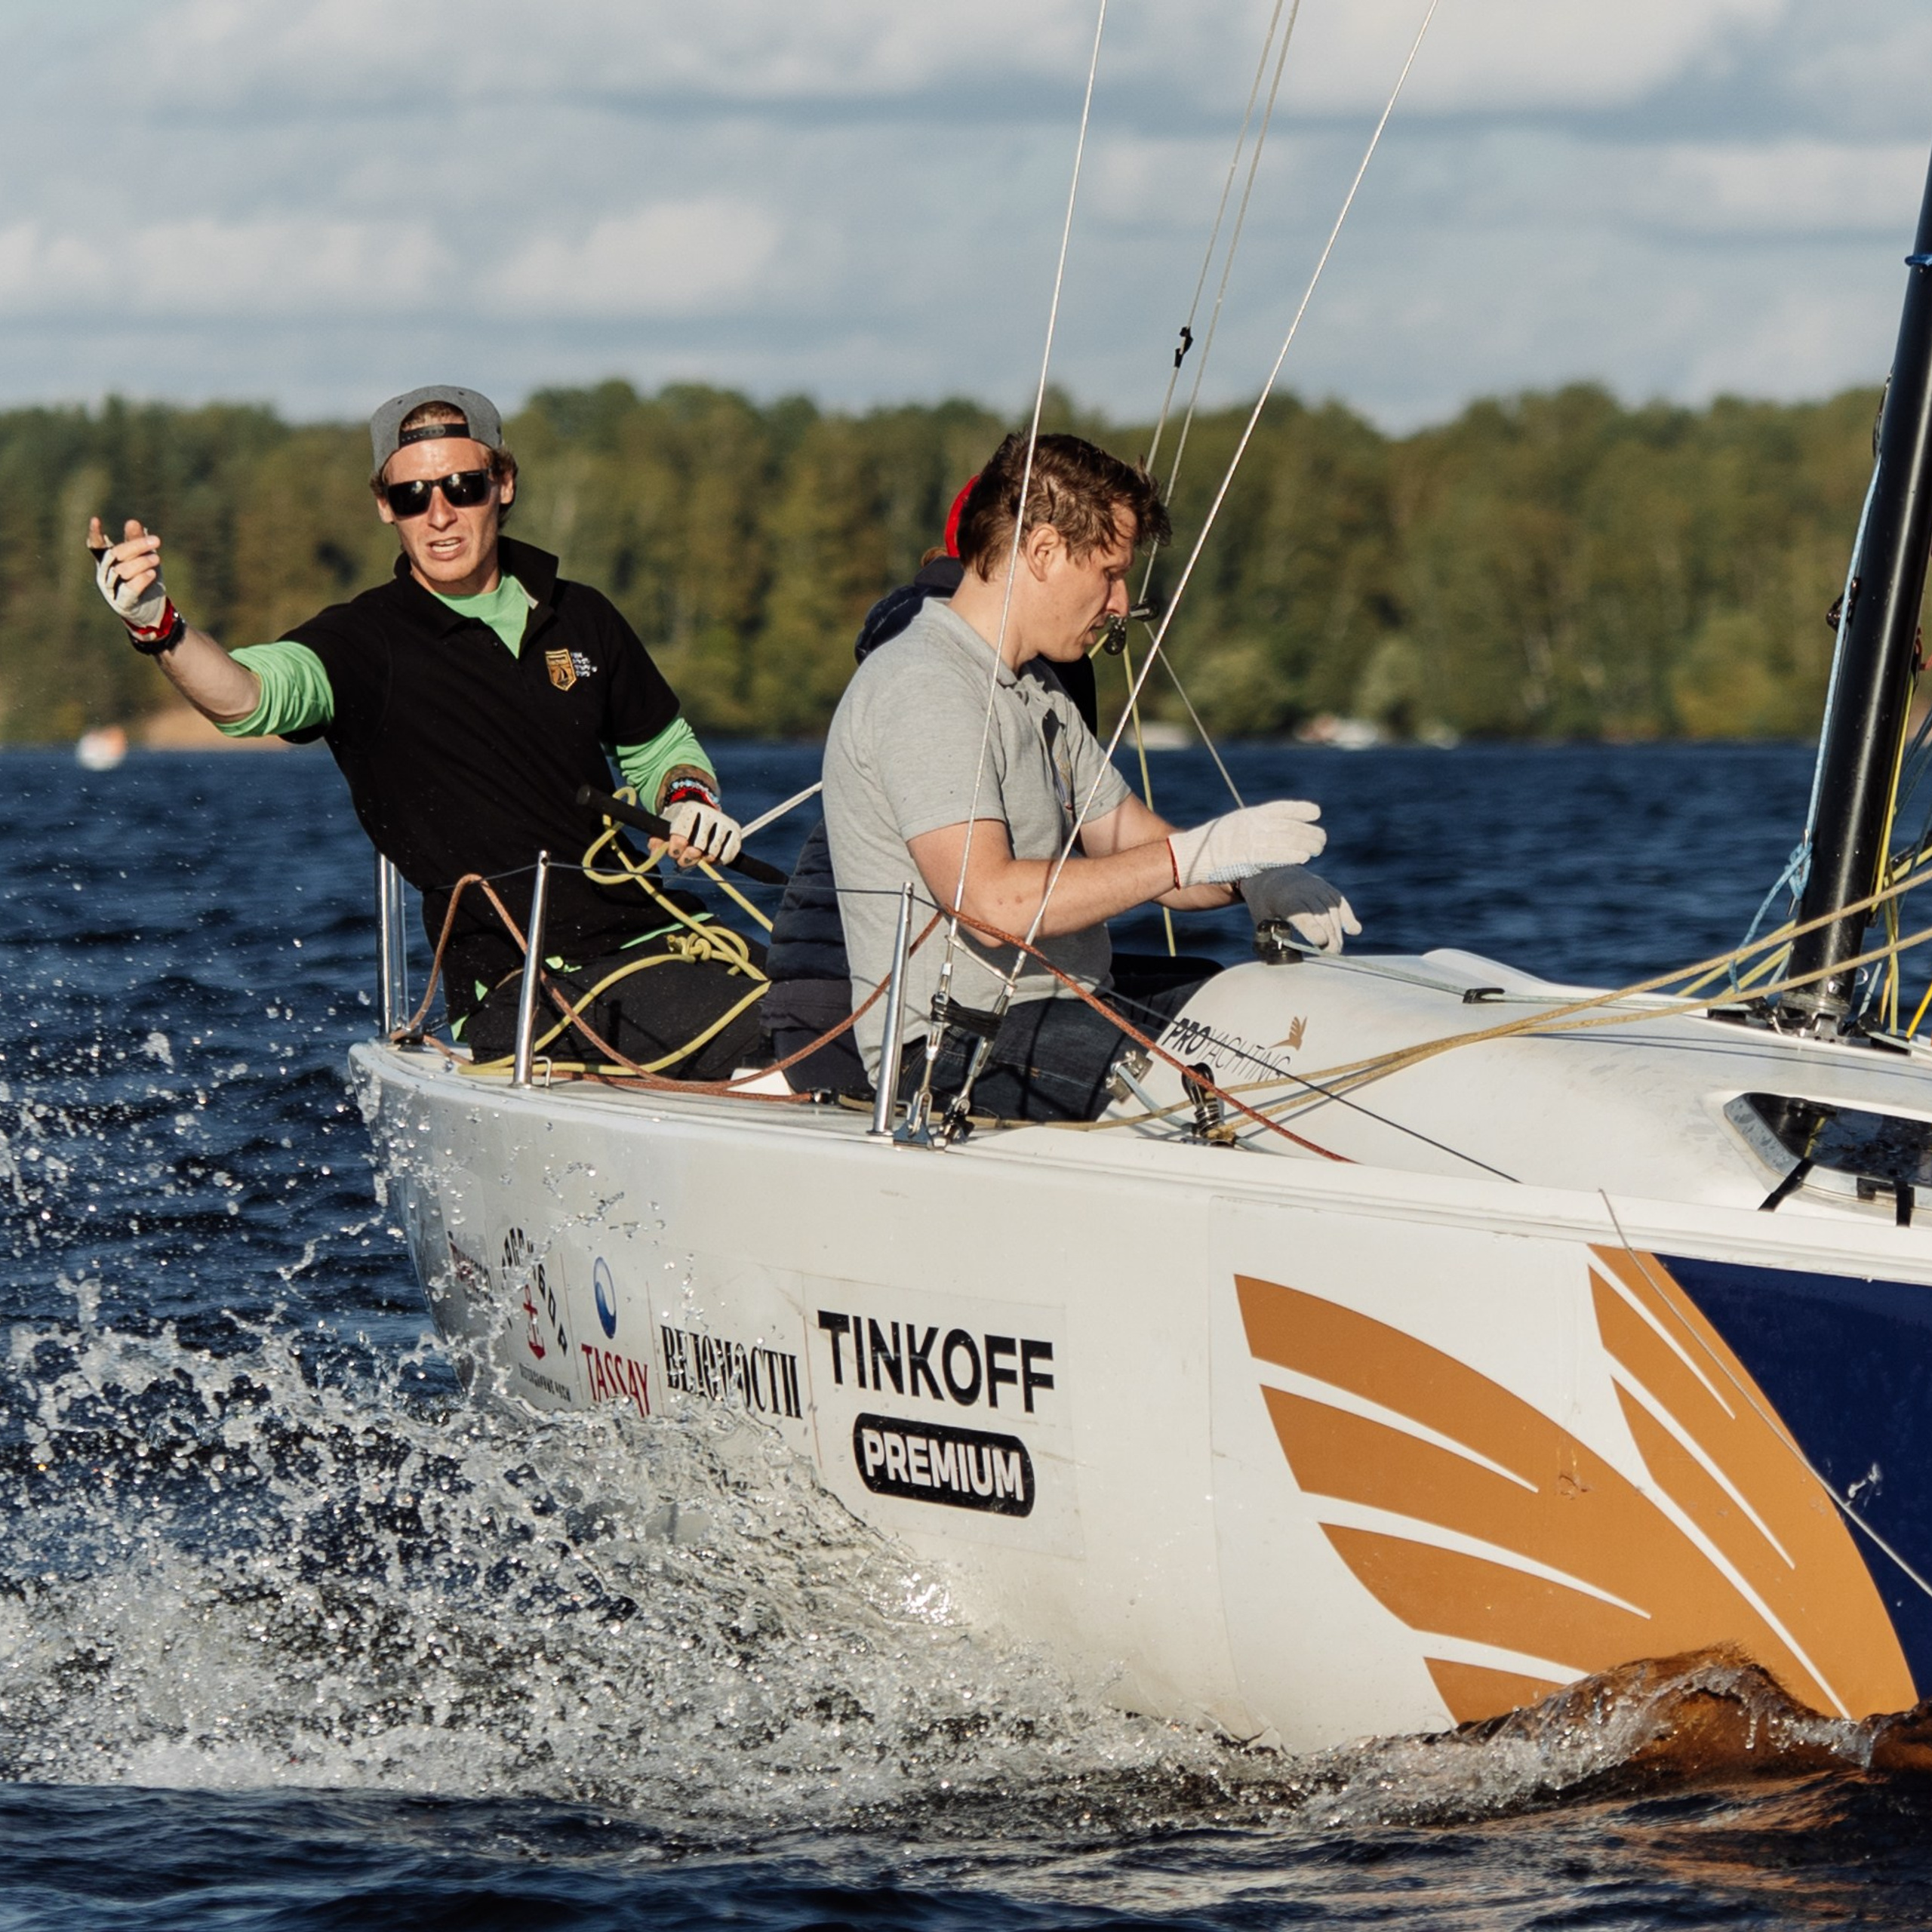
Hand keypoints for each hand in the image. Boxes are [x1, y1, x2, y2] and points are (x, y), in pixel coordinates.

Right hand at [87, 516, 181, 650]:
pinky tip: (151, 573)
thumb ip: (136, 541)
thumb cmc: (145, 579)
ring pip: (122, 571)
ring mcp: (112, 590)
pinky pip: (129, 589)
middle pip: (115, 555)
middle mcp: (105, 575)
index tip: (96, 520)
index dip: (94, 534)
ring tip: (156, 558)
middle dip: (136, 546)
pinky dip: (141, 580)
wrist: (151, 611)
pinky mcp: (123, 603)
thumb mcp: (143, 558)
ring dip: (142, 562)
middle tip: (156, 541)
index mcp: (107, 562)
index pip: (95, 547)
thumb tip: (132, 521)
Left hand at [664, 800, 743, 868]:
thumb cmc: (680, 822)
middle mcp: (709, 812)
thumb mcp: (665, 827)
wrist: (701, 810)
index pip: (681, 833)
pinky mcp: (735, 830)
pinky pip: (729, 854)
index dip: (675, 849)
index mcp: (690, 809)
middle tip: (685, 860)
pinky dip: (720, 860)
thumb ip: (657, 840)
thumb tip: (655, 853)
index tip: (674, 853)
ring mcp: (724, 821)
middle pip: (699, 846)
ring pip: (714, 852)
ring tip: (699, 857)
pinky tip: (712, 857)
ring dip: (705, 860)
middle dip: (689, 858)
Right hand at [1167, 800, 1323, 887]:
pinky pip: (1275, 856)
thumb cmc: (1211, 844)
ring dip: (1306, 844)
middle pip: (1289, 825)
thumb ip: (1254, 826)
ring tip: (1318, 848)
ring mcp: (1250, 841)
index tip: (1316, 813)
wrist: (1190, 855)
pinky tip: (1303, 857)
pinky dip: (1291, 855)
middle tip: (1322, 839)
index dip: (1301, 810)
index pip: (1282, 808)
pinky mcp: (1248, 858)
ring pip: (1286, 840)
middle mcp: (1252, 825)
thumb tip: (1276, 830)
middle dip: (1309, 832)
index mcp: (1250, 815)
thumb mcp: (1234, 826)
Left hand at [1240, 864, 1360, 953]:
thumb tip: (1277, 959)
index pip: (1302, 915)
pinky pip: (1341, 904)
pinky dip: (1348, 917)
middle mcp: (1305, 892)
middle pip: (1322, 916)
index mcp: (1286, 900)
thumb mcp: (1261, 918)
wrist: (1273, 874)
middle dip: (1329, 936)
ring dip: (1337, 932)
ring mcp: (1319, 889)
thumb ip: (1269, 938)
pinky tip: (1354, 930)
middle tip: (1331, 954)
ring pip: (1334, 911)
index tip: (1320, 942)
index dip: (1313, 928)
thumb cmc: (1265, 903)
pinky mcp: (1328, 889)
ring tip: (1336, 950)